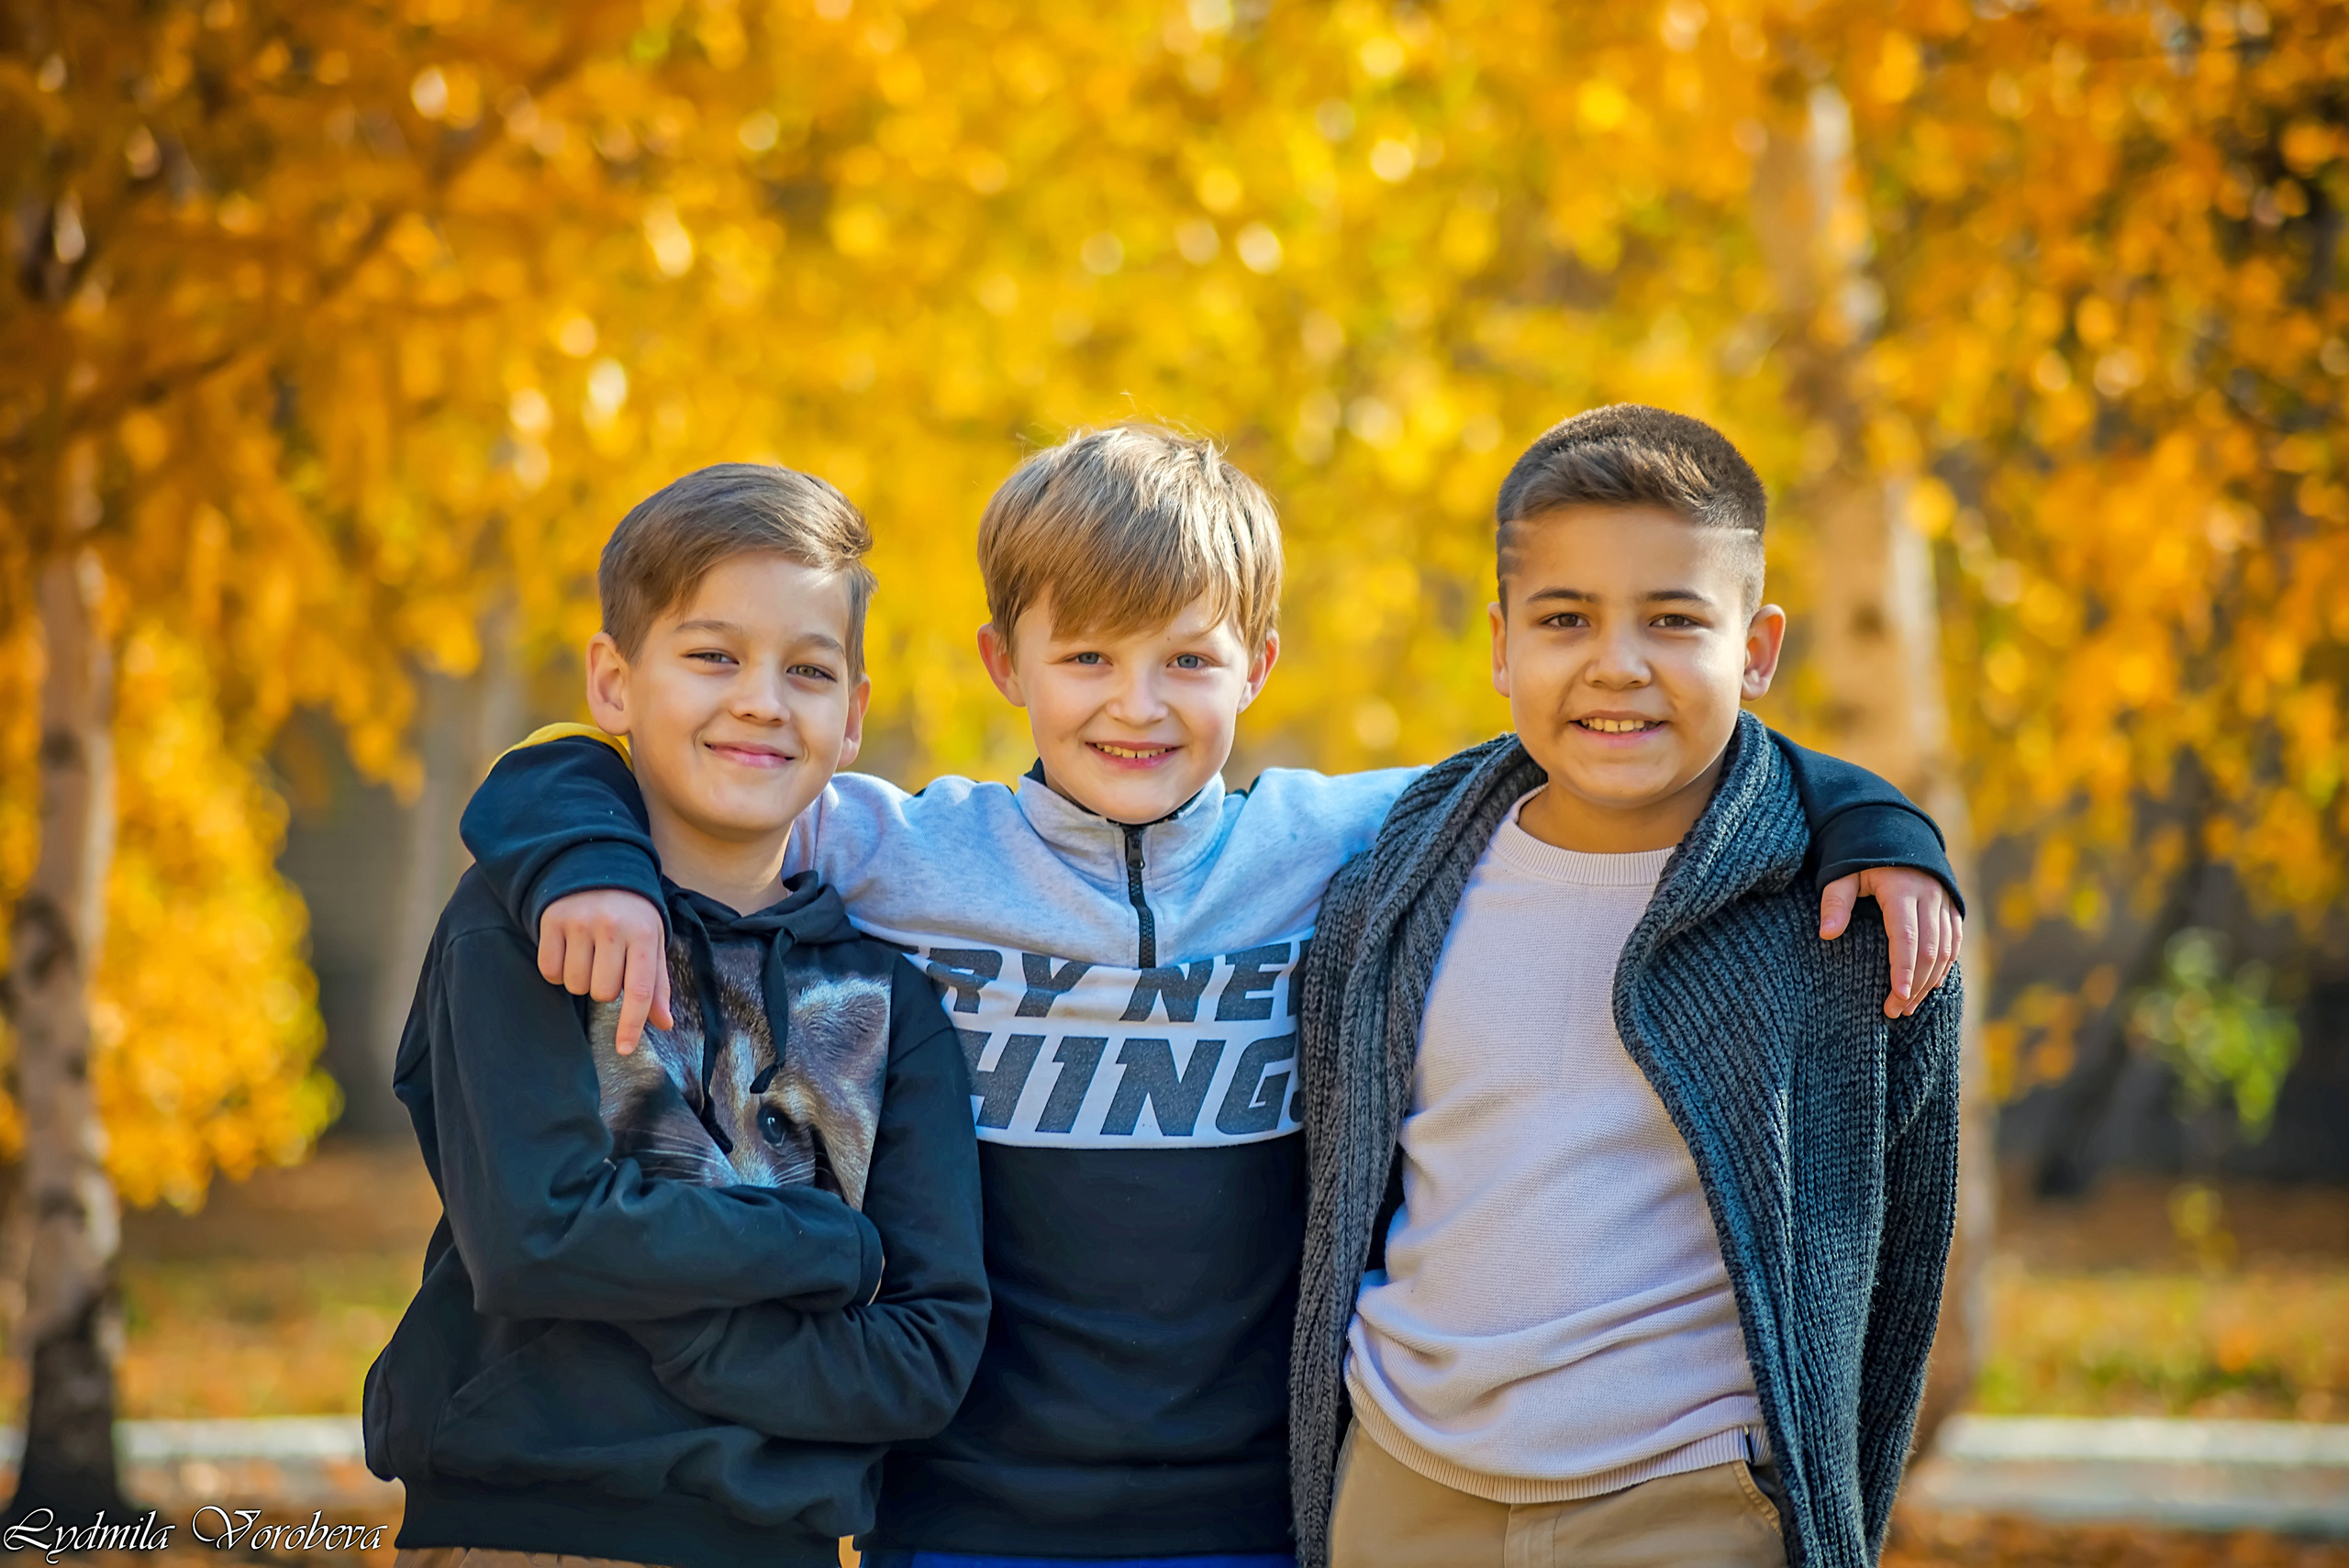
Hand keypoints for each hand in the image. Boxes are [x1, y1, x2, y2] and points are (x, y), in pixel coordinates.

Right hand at [539, 889, 671, 1052]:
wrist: (598, 868)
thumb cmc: (632, 915)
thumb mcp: (652, 942)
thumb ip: (657, 984)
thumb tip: (665, 1024)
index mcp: (645, 934)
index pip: (640, 989)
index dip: (632, 1024)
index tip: (624, 1049)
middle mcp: (613, 927)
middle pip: (602, 993)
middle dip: (605, 989)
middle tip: (608, 963)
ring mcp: (580, 922)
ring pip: (574, 985)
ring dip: (581, 980)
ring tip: (589, 954)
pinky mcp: (552, 920)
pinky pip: (549, 971)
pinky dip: (557, 970)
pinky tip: (568, 950)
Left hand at [1818, 867, 1961, 1019]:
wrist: (1895, 832)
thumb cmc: (1862, 857)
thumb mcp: (1843, 873)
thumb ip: (1834, 902)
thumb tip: (1827, 934)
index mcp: (1902, 889)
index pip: (1906, 937)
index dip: (1903, 969)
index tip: (1896, 997)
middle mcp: (1930, 896)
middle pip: (1929, 950)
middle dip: (1913, 985)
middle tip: (1895, 1011)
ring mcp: (1945, 901)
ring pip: (1946, 950)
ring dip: (1929, 981)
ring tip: (1908, 1006)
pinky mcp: (1953, 907)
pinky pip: (1954, 942)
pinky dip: (1944, 967)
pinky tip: (1929, 987)